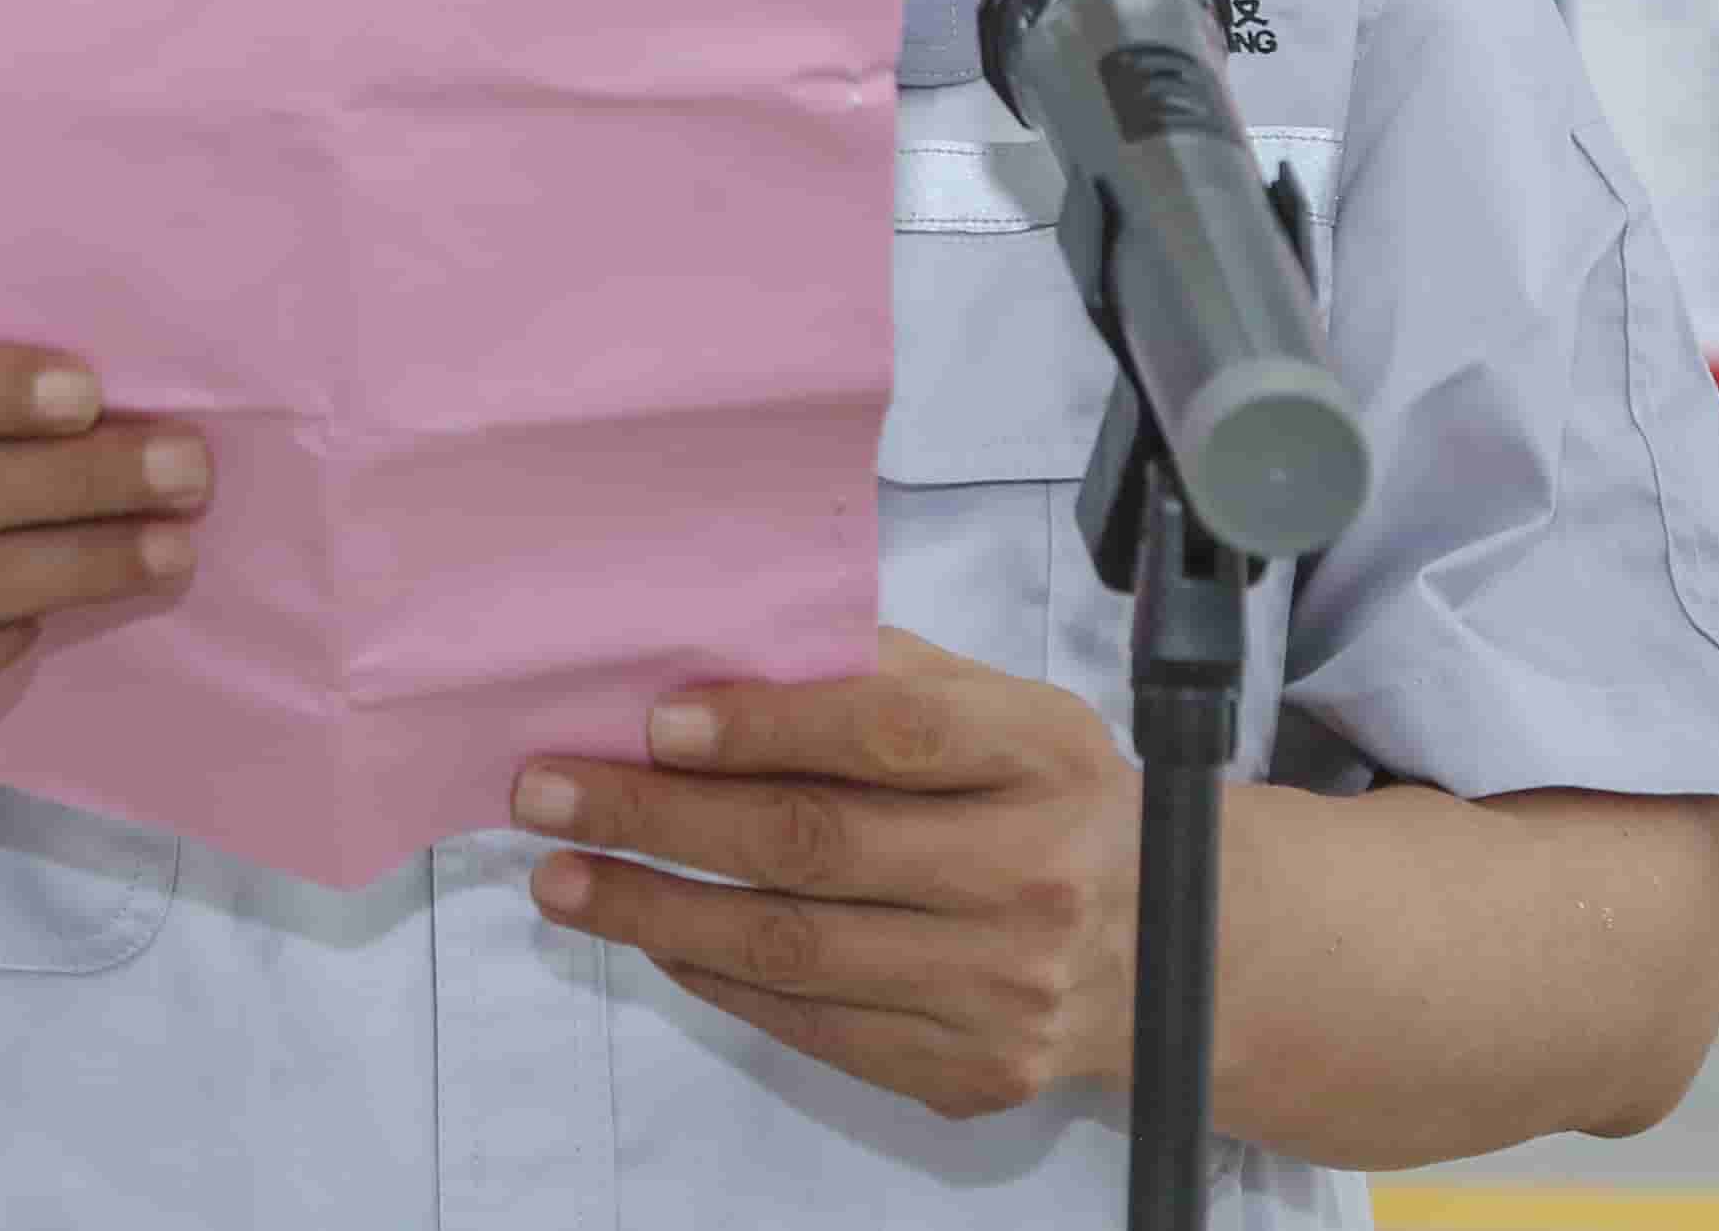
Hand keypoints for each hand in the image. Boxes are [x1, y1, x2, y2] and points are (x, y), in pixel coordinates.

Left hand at [516, 628, 1138, 1124]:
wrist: (1168, 951)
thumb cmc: (1049, 802)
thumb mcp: (1007, 712)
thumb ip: (887, 675)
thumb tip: (729, 648)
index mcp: (1040, 757)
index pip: (890, 734)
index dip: (764, 724)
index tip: (653, 718)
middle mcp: (1030, 875)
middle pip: (815, 846)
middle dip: (660, 817)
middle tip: (550, 792)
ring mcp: (1000, 987)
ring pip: (792, 949)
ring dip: (656, 910)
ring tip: (563, 876)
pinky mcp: (965, 1069)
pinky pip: (810, 1023)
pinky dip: (715, 976)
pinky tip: (653, 935)